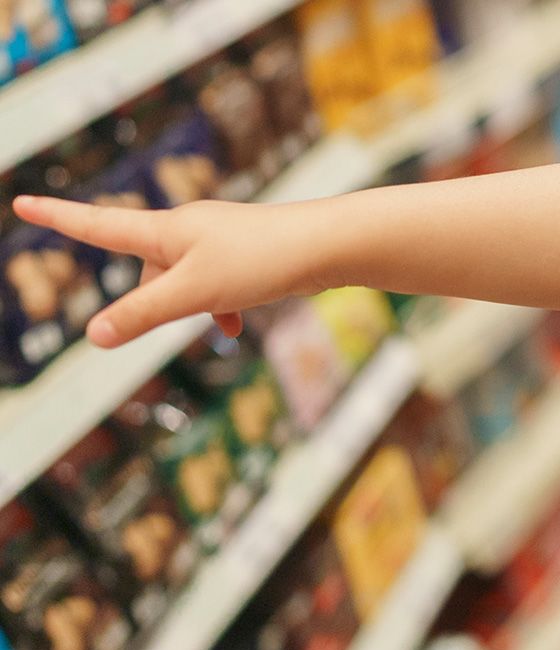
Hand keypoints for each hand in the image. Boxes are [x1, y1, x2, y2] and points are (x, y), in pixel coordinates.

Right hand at [12, 195, 329, 347]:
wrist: (327, 246)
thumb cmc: (260, 262)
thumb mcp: (193, 294)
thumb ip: (143, 314)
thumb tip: (94, 335)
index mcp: (164, 231)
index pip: (98, 225)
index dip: (58, 218)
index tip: (23, 202)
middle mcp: (187, 228)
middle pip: (147, 268)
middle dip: (158, 299)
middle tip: (200, 310)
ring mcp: (217, 239)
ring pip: (183, 280)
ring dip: (194, 307)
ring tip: (226, 319)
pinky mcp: (244, 252)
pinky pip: (215, 283)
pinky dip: (219, 305)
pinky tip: (237, 324)